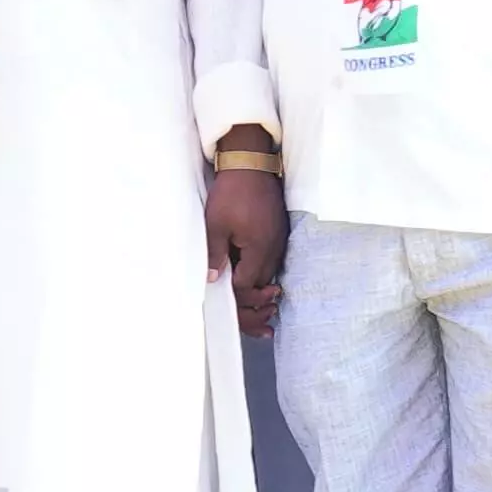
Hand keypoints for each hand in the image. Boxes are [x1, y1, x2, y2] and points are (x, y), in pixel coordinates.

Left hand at [203, 156, 285, 334]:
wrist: (251, 163)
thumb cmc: (232, 192)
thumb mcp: (215, 224)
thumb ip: (215, 253)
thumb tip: (213, 280)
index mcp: (259, 250)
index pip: (248, 288)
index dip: (238, 302)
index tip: (230, 313)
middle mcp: (273, 249)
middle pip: (263, 286)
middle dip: (257, 307)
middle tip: (259, 329)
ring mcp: (278, 240)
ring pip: (269, 275)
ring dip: (263, 293)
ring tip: (263, 313)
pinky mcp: (278, 232)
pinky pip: (272, 261)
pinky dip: (265, 275)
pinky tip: (260, 282)